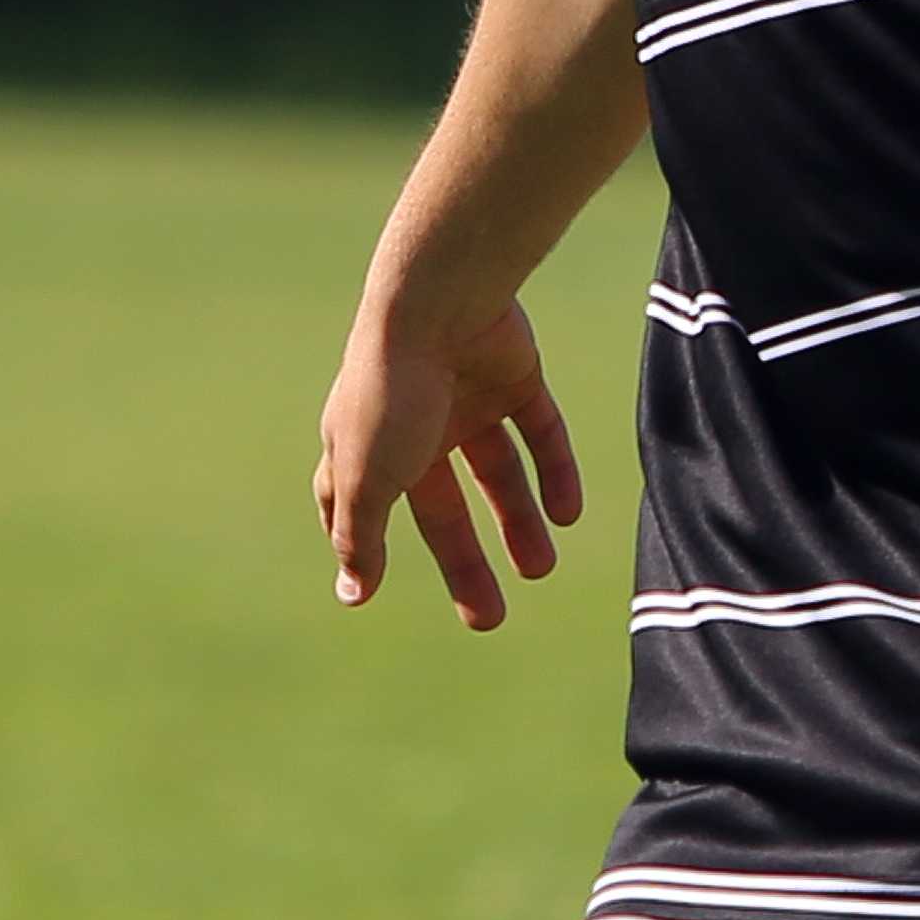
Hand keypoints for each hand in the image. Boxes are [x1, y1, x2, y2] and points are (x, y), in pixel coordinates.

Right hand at [316, 294, 585, 627]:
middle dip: (465, 561)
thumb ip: (360, 535)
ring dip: (518, 521)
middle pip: (442, 506)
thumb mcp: (366, 476)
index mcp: (361, 444)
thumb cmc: (390, 392)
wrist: (439, 300)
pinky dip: (555, 470)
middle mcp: (413, 423)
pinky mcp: (513, 375)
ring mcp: (464, 397)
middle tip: (490, 619)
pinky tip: (567, 513)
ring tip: (541, 569)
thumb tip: (352, 592)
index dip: (360, 543)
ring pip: (496, 471)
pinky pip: (538, 431)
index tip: (368, 589)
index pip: (354, 504)